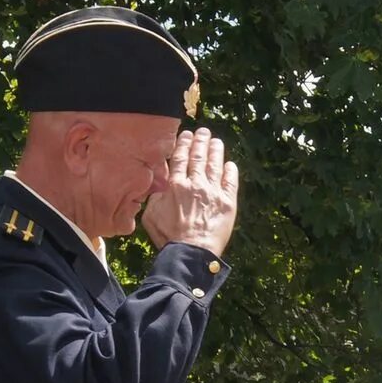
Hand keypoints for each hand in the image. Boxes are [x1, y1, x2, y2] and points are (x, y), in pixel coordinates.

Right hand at [141, 128, 239, 255]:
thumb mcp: (151, 215)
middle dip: (201, 141)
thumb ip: (154, 196)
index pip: (179, 158)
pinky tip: (230, 164)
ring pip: (215, 165)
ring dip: (216, 151)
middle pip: (198, 157)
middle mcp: (195, 183)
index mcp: (175, 185)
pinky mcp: (227, 202)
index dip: (184, 144)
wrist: (190, 251)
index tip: (187, 134)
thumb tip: (157, 183)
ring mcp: (213, 192)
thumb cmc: (168, 237)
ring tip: (216, 141)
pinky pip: (231, 182)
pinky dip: (230, 171)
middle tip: (204, 131)